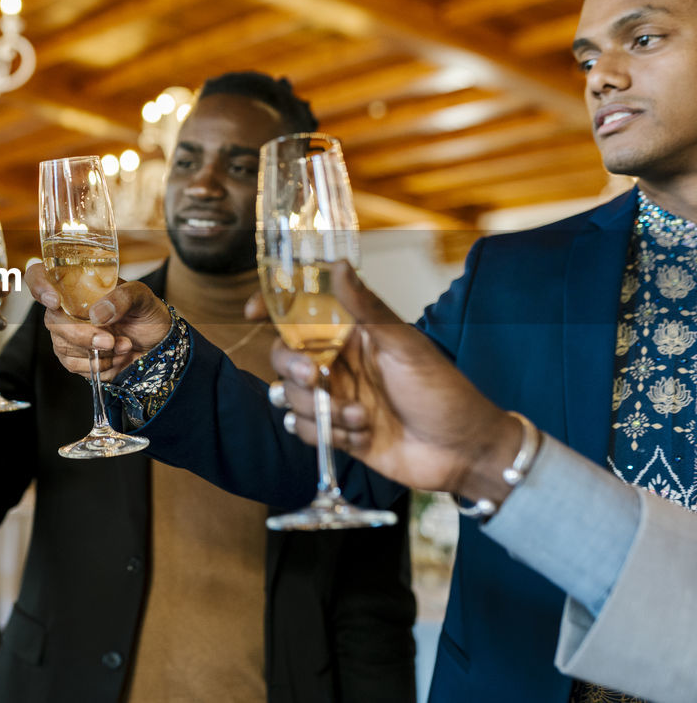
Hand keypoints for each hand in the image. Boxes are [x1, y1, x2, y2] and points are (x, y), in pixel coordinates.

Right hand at [24, 263, 170, 380]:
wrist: (157, 345)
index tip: (54, 300)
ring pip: (62, 345)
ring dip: (96, 352)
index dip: (38, 285)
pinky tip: (116, 357)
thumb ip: (123, 298)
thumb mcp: (142, 297)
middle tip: (110, 339)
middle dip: (81, 334)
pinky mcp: (74, 357)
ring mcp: (67, 334)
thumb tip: (98, 313)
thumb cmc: (146, 313)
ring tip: (124, 345)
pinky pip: (73, 365)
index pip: (40, 276)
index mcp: (77, 284)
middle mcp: (67, 308)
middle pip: (52, 319)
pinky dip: (98, 365)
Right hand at [270, 263, 520, 498]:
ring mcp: (336, 399)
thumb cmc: (443, 390)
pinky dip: (327, 434)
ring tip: (359, 416)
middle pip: (284, 358)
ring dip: (320, 409)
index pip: (301, 315)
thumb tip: (337, 264)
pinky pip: (303, 430)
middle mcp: (339, 364)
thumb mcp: (404, 344)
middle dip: (292, 369)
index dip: (272, 309)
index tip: (252, 311)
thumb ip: (365, 308)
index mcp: (353, 335)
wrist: (462, 451)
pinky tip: (360, 434)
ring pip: (290, 397)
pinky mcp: (336, 434)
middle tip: (317, 378)